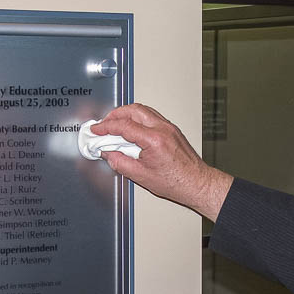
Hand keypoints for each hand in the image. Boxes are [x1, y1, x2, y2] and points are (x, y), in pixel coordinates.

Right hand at [91, 103, 232, 221]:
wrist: (196, 183)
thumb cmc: (176, 182)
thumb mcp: (141, 176)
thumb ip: (120, 163)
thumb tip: (108, 153)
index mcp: (154, 140)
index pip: (124, 125)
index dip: (106, 126)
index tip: (97, 130)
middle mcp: (163, 129)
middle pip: (133, 110)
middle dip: (115, 115)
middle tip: (105, 124)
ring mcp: (170, 128)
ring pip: (143, 110)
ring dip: (127, 114)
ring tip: (117, 125)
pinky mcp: (173, 130)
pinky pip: (152, 117)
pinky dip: (139, 118)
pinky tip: (133, 129)